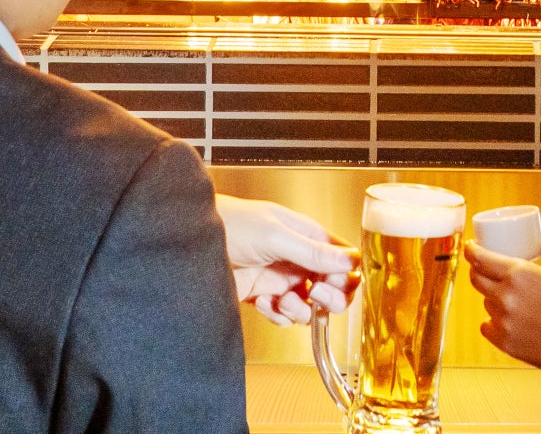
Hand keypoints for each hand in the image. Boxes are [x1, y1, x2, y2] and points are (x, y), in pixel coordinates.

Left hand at [217, 193, 359, 326]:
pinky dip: (277, 316)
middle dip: (328, 298)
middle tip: (315, 297)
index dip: (344, 277)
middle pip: (332, 287)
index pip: (342, 260)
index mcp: (306, 235)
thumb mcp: (276, 236)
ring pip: (309, 307)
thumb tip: (349, 260)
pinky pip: (284, 316)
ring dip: (299, 310)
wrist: (190, 243)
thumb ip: (313, 252)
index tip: (332, 285)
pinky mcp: (263, 297)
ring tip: (282, 301)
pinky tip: (261, 302)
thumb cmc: (229, 223)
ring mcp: (280, 279)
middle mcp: (297, 258)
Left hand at [465, 231, 540, 377]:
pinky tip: (507, 318)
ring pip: (486, 304)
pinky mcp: (509, 346)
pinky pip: (488, 328)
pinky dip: (493, 321)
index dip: (471, 250)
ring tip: (510, 294)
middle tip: (487, 267)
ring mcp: (505, 324)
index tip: (471, 246)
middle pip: (477, 280)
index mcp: (519, 274)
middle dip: (478, 270)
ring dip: (492, 296)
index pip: (480, 258)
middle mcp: (506, 298)